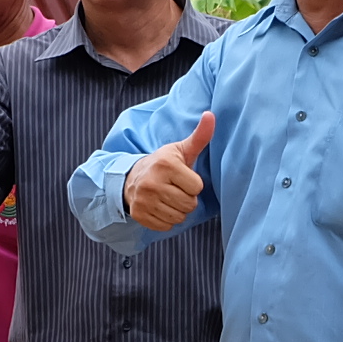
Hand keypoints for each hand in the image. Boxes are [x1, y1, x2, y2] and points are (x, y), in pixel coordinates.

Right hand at [124, 111, 212, 230]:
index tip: (182, 178)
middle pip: (189, 204)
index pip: (197, 188)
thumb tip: (211, 115)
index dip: (193, 184)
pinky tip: (159, 206)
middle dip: (186, 198)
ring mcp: (144, 200)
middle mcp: (152, 182)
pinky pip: (166, 226)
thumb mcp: (181, 150)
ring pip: (178, 217)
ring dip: (177, 210)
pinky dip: (166, 219)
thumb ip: (199, 136)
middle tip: (175, 188)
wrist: (131, 177)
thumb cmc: (163, 164)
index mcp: (166, 165)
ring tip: (168, 197)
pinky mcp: (139, 214)